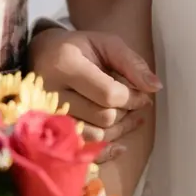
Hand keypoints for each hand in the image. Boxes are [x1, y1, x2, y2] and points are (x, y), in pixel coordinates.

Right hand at [29, 26, 159, 163]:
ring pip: (94, 137)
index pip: (107, 93)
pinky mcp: (48, 133)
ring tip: (128, 117)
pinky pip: (81, 152)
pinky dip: (105, 151)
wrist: (40, 56)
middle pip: (102, 117)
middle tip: (133, 103)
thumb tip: (156, 88)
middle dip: (126, 112)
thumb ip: (132, 63)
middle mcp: (51, 94)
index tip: (142, 95)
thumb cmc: (77, 48)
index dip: (132, 98)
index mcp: (65, 65)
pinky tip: (120, 145)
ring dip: (119, 130)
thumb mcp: (105, 44)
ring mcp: (46, 117)